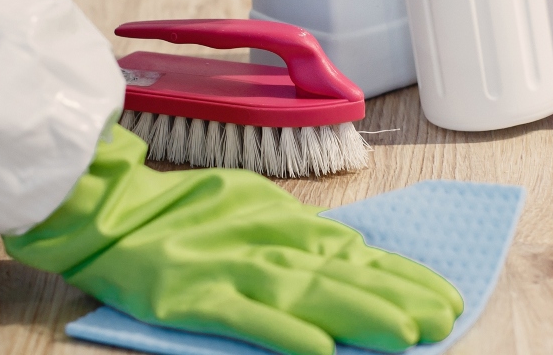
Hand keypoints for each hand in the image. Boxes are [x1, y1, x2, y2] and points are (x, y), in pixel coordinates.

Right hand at [5, 126, 463, 354]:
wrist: (106, 211)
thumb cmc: (182, 216)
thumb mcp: (255, 211)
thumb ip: (303, 238)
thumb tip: (360, 256)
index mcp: (284, 227)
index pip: (356, 254)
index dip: (403, 276)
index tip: (446, 298)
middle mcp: (266, 245)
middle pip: (341, 274)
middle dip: (395, 297)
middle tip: (441, 320)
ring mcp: (230, 269)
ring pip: (305, 293)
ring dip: (358, 313)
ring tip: (403, 334)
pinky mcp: (192, 297)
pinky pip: (244, 317)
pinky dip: (281, 332)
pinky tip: (319, 350)